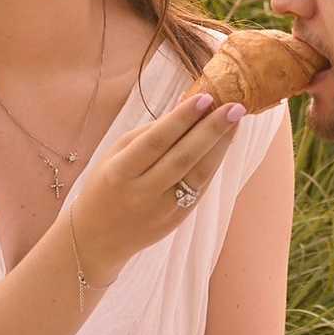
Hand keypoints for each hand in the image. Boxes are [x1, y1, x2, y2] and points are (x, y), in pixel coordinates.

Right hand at [69, 86, 244, 277]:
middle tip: (235, 107)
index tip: (205, 97)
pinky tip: (224, 144)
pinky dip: (214, 164)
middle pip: (183, 157)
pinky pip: (200, 188)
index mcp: (121, 172)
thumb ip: (146, 135)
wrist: (97, 237)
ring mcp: (162, 210)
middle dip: (212, 130)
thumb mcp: (114, 155)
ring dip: (221, 146)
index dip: (182, 119)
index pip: (156, 141)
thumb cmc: (105, 186)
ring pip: (198, 175)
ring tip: (236, 121)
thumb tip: (183, 110)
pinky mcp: (177, 220)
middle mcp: (142, 192)